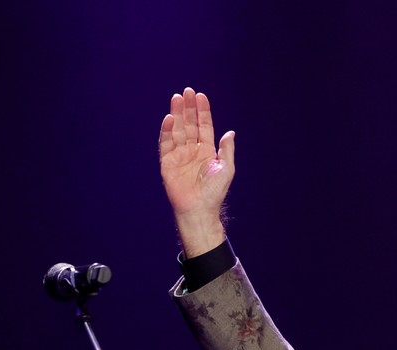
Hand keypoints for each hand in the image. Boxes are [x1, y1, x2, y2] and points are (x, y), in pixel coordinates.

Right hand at [159, 87, 235, 257]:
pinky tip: (170, 118)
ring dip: (177, 114)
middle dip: (188, 108)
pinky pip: (166, 143)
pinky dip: (167, 131)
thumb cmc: (215, 192)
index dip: (202, 111)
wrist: (199, 209)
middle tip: (187, 92)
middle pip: (189, 124)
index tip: (200, 96)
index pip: (204, 126)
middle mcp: (192, 150)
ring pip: (177, 130)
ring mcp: (179, 155)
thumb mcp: (226, 168)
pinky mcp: (167, 162)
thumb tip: (230, 132)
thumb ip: (227, 150)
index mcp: (207, 151)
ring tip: (177, 99)